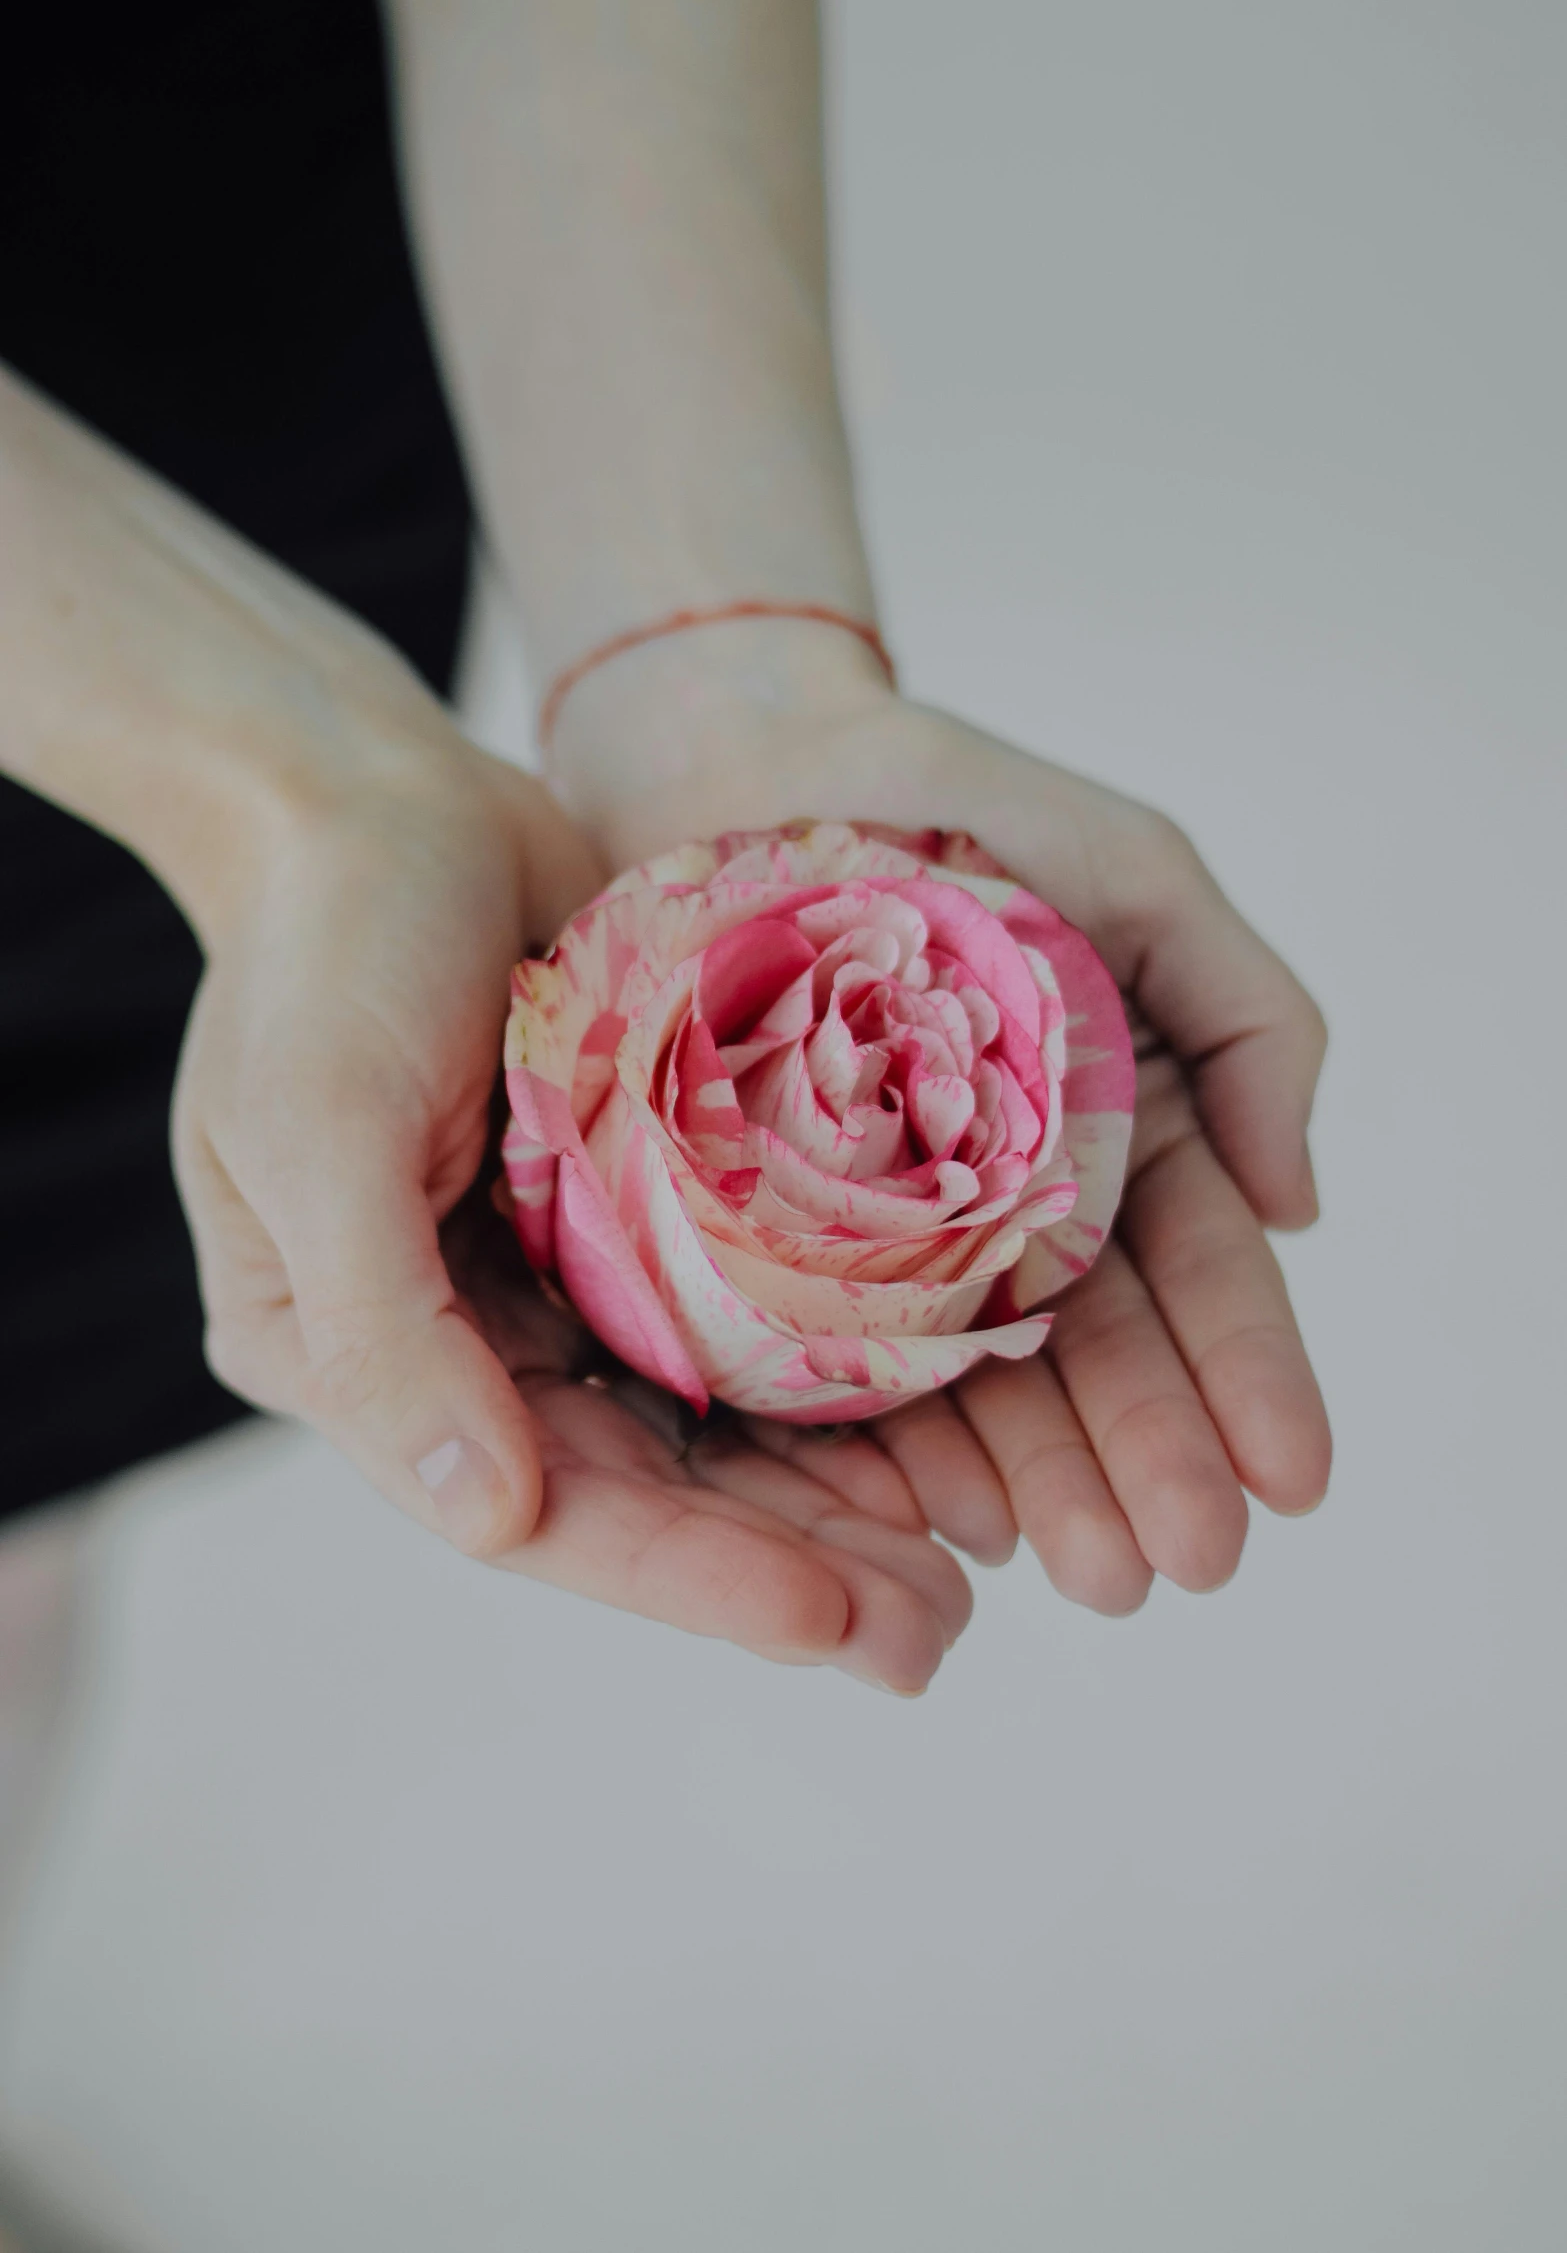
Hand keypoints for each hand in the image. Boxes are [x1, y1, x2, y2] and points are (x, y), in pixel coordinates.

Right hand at [173, 710, 967, 1689]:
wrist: (373, 796)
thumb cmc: (324, 946)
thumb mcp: (312, 1128)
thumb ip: (386, 1331)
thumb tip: (489, 1519)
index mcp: (355, 1356)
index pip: (534, 1506)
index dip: (690, 1577)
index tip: (839, 1622)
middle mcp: (459, 1343)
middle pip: (639, 1489)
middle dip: (784, 1568)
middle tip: (935, 1637)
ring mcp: (548, 1276)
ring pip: (703, 1426)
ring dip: (825, 1500)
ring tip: (961, 1573)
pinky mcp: (626, 1204)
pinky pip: (736, 1320)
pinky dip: (825, 1380)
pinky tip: (931, 1429)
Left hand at [562, 682, 1331, 1609]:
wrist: (744, 755)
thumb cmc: (961, 802)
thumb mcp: (1143, 878)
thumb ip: (1248, 1020)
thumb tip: (1305, 1207)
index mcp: (1114, 1135)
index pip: (1196, 1276)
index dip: (1249, 1378)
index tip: (1291, 1481)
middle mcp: (1008, 1205)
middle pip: (1092, 1357)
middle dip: (1145, 1466)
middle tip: (1179, 1566)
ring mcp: (885, 1234)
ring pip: (977, 1385)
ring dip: (1039, 1486)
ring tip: (1085, 1571)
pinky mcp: (762, 1238)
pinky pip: (830, 1358)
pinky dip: (894, 1443)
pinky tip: (938, 1515)